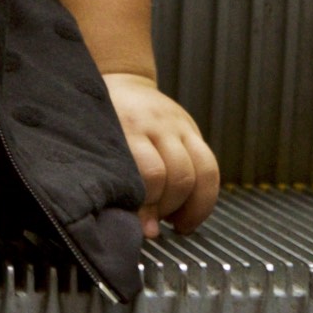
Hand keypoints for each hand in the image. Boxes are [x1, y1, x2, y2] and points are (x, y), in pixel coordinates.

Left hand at [100, 71, 218, 239]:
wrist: (123, 82)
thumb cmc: (104, 123)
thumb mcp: (102, 146)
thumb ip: (117, 183)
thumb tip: (144, 230)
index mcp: (127, 128)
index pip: (149, 174)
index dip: (149, 207)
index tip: (142, 228)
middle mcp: (156, 125)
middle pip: (178, 176)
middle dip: (169, 209)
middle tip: (154, 224)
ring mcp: (178, 126)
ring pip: (200, 172)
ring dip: (190, 207)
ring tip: (176, 222)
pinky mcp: (193, 131)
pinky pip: (211, 168)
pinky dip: (205, 198)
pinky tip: (190, 214)